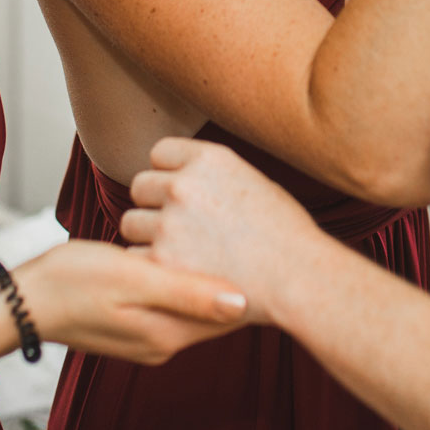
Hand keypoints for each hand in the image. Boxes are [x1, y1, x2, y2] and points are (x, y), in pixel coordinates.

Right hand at [12, 239, 246, 365]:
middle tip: (250, 229)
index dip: (251, 280)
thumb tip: (244, 302)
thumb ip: (187, 292)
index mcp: (169, 334)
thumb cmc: (72, 282)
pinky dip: (183, 273)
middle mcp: (164, 341)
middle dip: (232, 272)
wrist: (22, 300)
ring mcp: (148, 334)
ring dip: (207, 269)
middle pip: (215, 308)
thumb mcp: (132, 280)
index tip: (264, 240)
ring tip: (224, 230)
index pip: (230, 314)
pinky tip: (184, 244)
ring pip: (194, 299)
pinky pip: (173, 298)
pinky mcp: (134, 321)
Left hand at [120, 138, 322, 326]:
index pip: (159, 153)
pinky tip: (177, 274)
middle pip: (140, 187)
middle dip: (154, 205)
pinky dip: (150, 267)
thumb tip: (186, 176)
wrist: (298, 277)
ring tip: (180, 253)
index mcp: (209, 159)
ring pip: (131, 222)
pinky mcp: (162, 261)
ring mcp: (170, 223)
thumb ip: (213, 176)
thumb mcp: (254, 182)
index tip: (184, 196)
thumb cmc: (286, 234)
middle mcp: (184, 184)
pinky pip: (135, 257)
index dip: (169, 174)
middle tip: (179, 228)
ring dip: (148, 237)